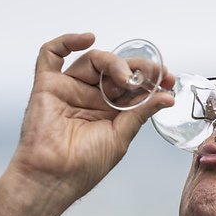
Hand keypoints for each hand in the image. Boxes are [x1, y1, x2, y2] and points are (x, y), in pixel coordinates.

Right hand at [8, 33, 174, 208]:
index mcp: (109, 112)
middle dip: (138, 69)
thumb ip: (141, 113)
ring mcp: (69, 90)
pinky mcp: (47, 86)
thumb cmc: (85, 165)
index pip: (132, 87)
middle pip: (115, 70)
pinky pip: (51, 54)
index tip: (168, 78)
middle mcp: (90, 98)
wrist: (54, 177)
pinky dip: (67, 41)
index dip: (150, 79)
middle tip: (156, 73)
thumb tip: (167, 97)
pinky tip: (88, 39)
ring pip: (93, 61)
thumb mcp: (121, 136)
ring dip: (114, 63)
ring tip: (127, 78)